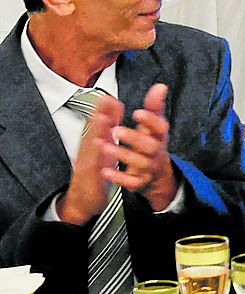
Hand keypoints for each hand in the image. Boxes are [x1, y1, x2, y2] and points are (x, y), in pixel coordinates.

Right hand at [58, 99, 120, 225]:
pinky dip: (95, 159)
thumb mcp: (103, 145)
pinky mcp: (88, 178)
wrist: (83, 198)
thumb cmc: (94, 168)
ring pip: (91, 147)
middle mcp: (87, 150)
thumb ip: (108, 125)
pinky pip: (92, 169)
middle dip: (98, 115)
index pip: (98, 123)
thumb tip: (113, 105)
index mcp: (93, 142)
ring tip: (103, 119)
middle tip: (104, 99)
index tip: (109, 95)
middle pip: (92, 130)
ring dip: (96, 133)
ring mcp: (86, 164)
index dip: (103, 109)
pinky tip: (100, 152)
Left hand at [103, 84, 177, 210]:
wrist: (158, 178)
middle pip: (150, 146)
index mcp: (159, 137)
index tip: (137, 112)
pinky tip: (105, 170)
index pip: (160, 128)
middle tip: (116, 130)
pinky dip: (119, 177)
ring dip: (123, 155)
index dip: (150, 120)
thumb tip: (160, 86)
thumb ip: (155, 107)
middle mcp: (156, 153)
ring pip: (140, 163)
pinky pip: (132, 182)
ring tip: (104, 146)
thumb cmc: (152, 147)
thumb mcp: (154, 127)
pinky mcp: (140, 183)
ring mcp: (149, 169)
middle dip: (134, 138)